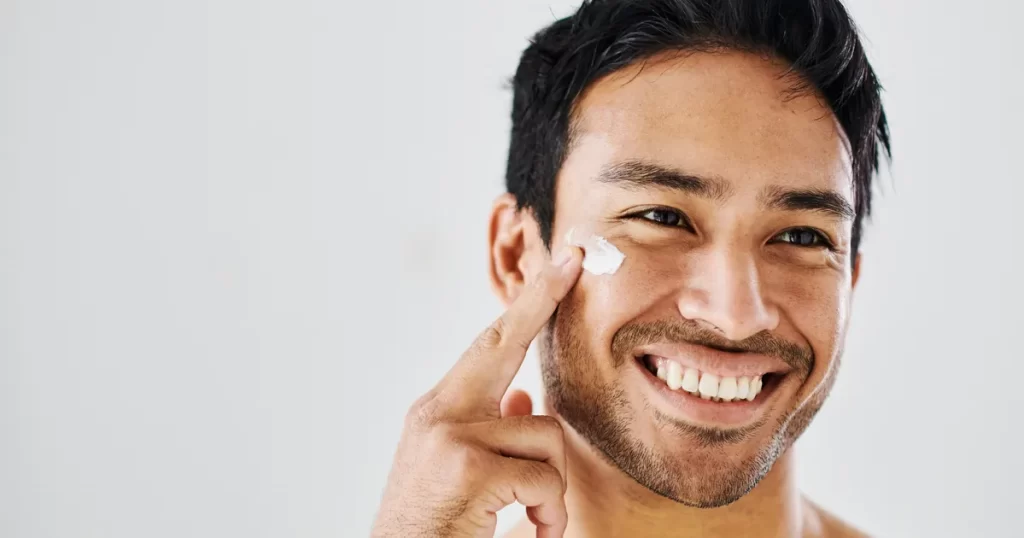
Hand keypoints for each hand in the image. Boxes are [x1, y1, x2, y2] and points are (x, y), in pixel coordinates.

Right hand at [370, 246, 583, 537]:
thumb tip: (524, 398)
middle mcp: (438, 412)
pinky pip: (544, 477)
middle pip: (503, 340)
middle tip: (573, 258)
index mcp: (438, 411)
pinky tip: (531, 533)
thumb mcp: (461, 475)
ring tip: (536, 522)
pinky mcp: (468, 465)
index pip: (488, 346)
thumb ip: (491, 434)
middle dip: (542, 298)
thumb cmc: (433, 528)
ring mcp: (450, 434)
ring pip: (546, 434)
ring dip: (553, 490)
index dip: (527, 306)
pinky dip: (549, 514)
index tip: (560, 268)